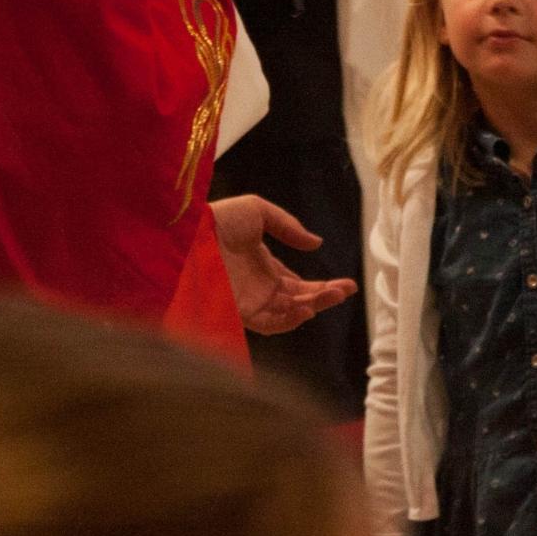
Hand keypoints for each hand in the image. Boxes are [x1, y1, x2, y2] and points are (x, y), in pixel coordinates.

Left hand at [210, 195, 356, 334]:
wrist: (189, 234)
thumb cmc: (218, 219)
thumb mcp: (259, 211)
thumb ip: (288, 227)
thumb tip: (316, 244)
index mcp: (263, 267)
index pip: (297, 285)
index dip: (322, 286)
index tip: (345, 284)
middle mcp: (259, 288)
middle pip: (299, 300)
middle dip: (325, 296)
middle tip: (347, 290)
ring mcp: (250, 302)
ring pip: (289, 313)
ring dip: (314, 306)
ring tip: (334, 295)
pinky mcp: (239, 312)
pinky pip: (270, 323)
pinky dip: (291, 320)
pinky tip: (307, 308)